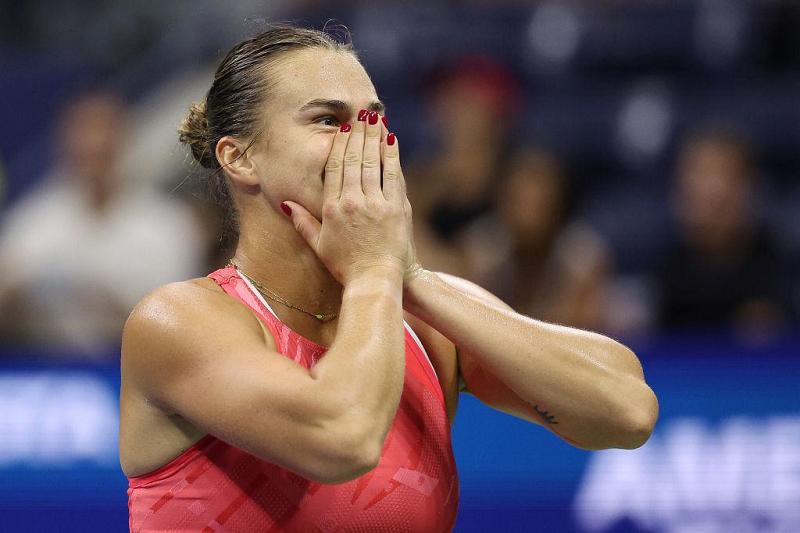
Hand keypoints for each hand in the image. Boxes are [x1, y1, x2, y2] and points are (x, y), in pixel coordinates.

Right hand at [283, 111, 417, 284]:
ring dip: (374, 137)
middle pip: (354, 158)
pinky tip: (391, 140)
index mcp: (332, 208)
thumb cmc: (346, 266)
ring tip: (375, 118)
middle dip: (357, 133)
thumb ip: (303, 222)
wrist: (376, 280)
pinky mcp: (397, 208)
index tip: (342, 128)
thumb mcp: (319, 245)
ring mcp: (376, 203)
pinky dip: (391, 155)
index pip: (335, 167)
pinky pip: (393, 175)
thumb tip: (287, 203)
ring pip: (373, 162)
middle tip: (360, 112)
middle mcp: (353, 202)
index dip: (339, 144)